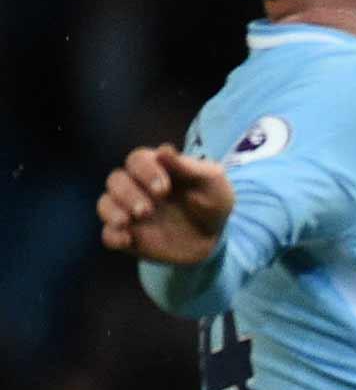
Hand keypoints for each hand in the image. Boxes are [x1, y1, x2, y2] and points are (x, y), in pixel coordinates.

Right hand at [95, 146, 233, 265]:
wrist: (215, 240)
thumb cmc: (212, 203)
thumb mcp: (211, 183)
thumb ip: (189, 167)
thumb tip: (164, 150)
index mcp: (156, 168)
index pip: (137, 160)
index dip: (146, 172)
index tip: (164, 189)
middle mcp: (136, 186)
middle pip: (116, 180)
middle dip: (127, 193)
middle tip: (147, 210)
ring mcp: (128, 211)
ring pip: (105, 203)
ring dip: (113, 211)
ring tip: (127, 221)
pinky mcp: (127, 235)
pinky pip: (108, 234)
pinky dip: (112, 236)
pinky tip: (126, 240)